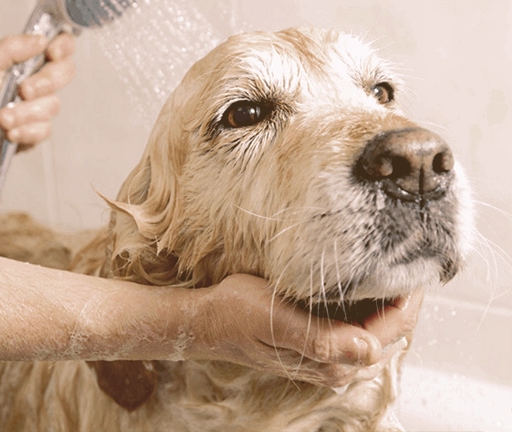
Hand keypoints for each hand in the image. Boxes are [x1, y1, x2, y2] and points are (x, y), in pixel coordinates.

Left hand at [0, 33, 75, 157]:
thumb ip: (11, 48)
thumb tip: (40, 40)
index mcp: (31, 60)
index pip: (62, 46)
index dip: (64, 46)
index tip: (51, 53)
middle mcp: (41, 81)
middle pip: (66, 73)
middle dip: (45, 82)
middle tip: (22, 90)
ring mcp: (40, 107)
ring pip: (52, 105)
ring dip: (25, 112)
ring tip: (1, 118)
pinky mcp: (36, 130)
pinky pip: (43, 130)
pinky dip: (25, 131)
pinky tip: (9, 131)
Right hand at [195, 274, 422, 387]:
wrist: (208, 321)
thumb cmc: (236, 313)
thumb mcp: (275, 319)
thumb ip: (323, 339)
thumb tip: (371, 349)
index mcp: (331, 360)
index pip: (393, 329)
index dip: (409, 296)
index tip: (417, 262)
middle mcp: (336, 366)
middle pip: (392, 332)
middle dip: (405, 298)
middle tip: (411, 258)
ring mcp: (329, 358)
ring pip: (379, 331)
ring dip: (390, 303)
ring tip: (396, 267)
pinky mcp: (320, 347)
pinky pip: (361, 329)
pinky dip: (373, 307)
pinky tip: (369, 286)